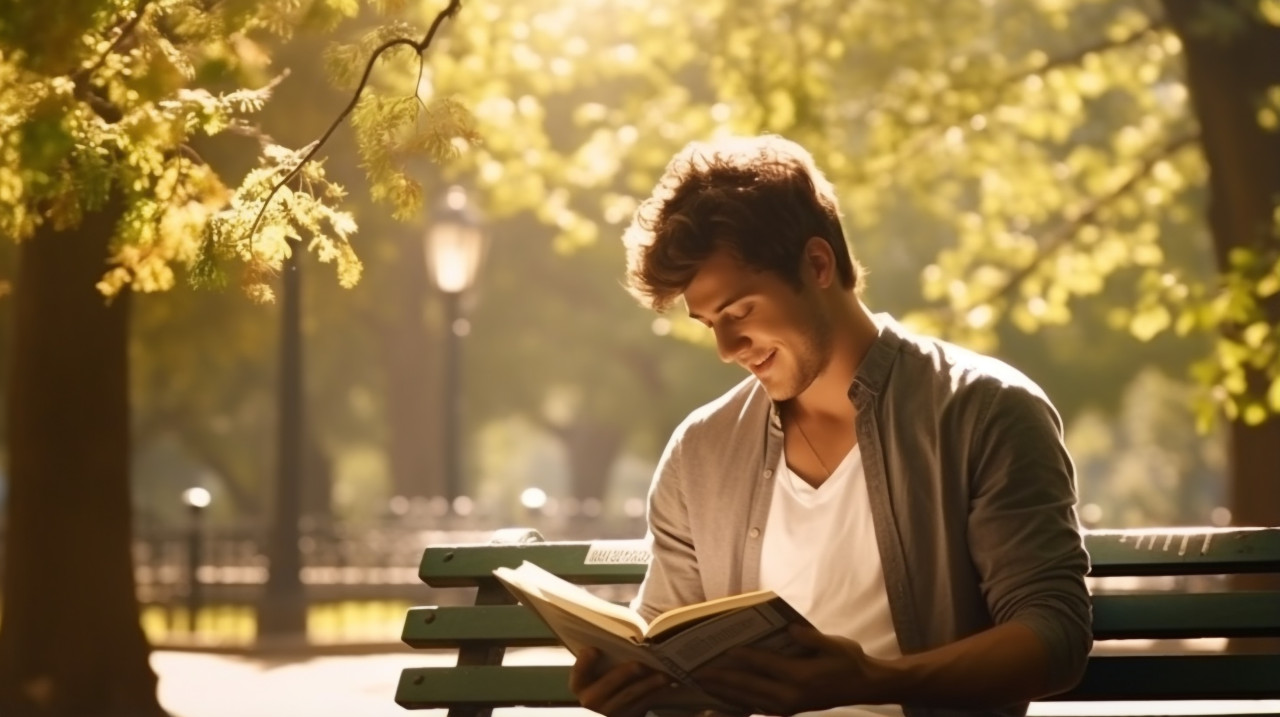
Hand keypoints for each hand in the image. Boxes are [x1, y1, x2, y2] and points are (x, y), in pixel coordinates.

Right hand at [569, 647, 670, 716]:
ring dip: (648, 685)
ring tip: (664, 676)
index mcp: (580, 684)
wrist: (610, 709)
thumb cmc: (606, 683)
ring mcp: (607, 713)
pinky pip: (642, 706)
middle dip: (626, 673)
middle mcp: (590, 700)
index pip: (579, 671)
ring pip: (630, 696)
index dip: (585, 661)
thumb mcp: (597, 675)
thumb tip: (625, 636)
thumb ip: (603, 660)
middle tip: (641, 664)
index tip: (593, 649)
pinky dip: (655, 695)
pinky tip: (666, 687)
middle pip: (609, 684)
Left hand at [692, 625, 883, 715]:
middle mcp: (790, 696)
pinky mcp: (787, 710)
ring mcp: (787, 706)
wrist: (864, 686)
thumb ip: (811, 638)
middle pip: (747, 686)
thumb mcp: (835, 645)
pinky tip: (723, 695)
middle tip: (695, 671)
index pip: (762, 664)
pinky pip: (756, 706)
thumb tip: (789, 629)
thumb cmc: (849, 661)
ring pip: (748, 699)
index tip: (718, 650)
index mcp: (800, 677)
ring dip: (723, 692)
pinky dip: (737, 700)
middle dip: (720, 678)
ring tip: (701, 683)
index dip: (739, 657)